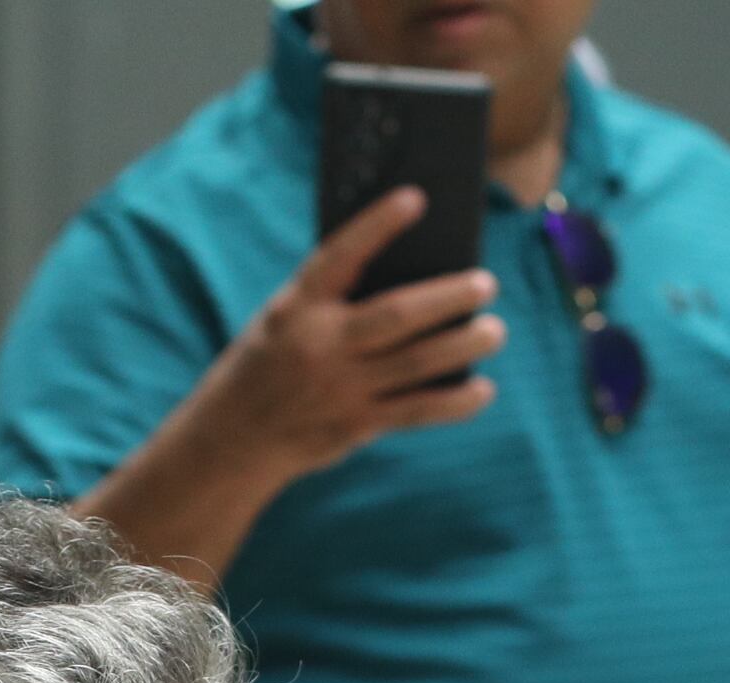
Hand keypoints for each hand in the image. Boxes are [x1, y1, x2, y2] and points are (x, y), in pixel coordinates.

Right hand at [181, 188, 503, 488]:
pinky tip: (482, 388)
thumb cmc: (271, 361)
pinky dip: (456, 401)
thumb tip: (411, 276)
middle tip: (485, 284)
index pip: (341, 255)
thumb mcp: (286, 317)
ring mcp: (341, 388)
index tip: (415, 199)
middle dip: (448, 298)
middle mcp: (321, 344)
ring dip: (464, 345)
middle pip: (397, 315)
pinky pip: (417, 411)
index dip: (378, 225)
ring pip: (417, 362)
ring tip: (494, 331)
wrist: (235, 436)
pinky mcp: (357, 425)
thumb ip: (334, 298)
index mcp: (298, 306)